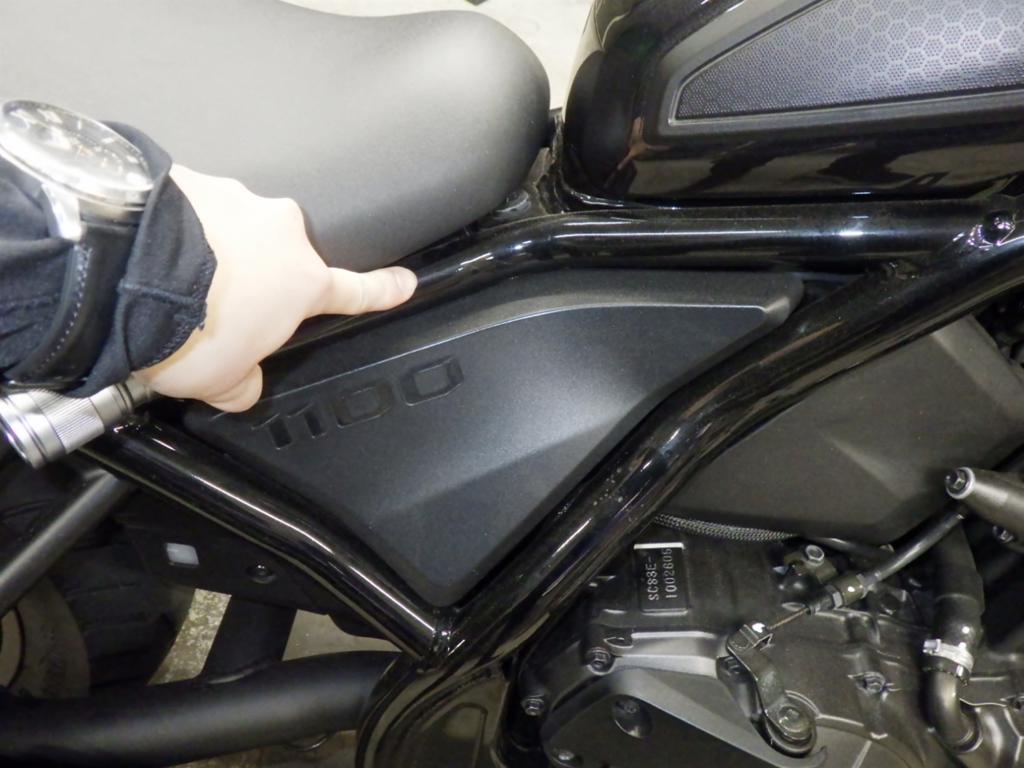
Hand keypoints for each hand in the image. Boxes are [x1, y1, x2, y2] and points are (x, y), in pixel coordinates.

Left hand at [136, 165, 416, 411]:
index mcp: (301, 282)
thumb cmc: (186, 327)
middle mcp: (278, 233)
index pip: (355, 290)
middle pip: (277, 260)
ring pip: (231, 232)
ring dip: (211, 255)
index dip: (382, 290)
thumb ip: (243, 384)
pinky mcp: (189, 180)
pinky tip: (148, 257)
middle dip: (253, 280)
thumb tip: (244, 386)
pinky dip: (176, 232)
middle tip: (214, 309)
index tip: (404, 281)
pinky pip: (191, 211)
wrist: (124, 271)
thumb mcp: (220, 382)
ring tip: (169, 286)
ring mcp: (235, 200)